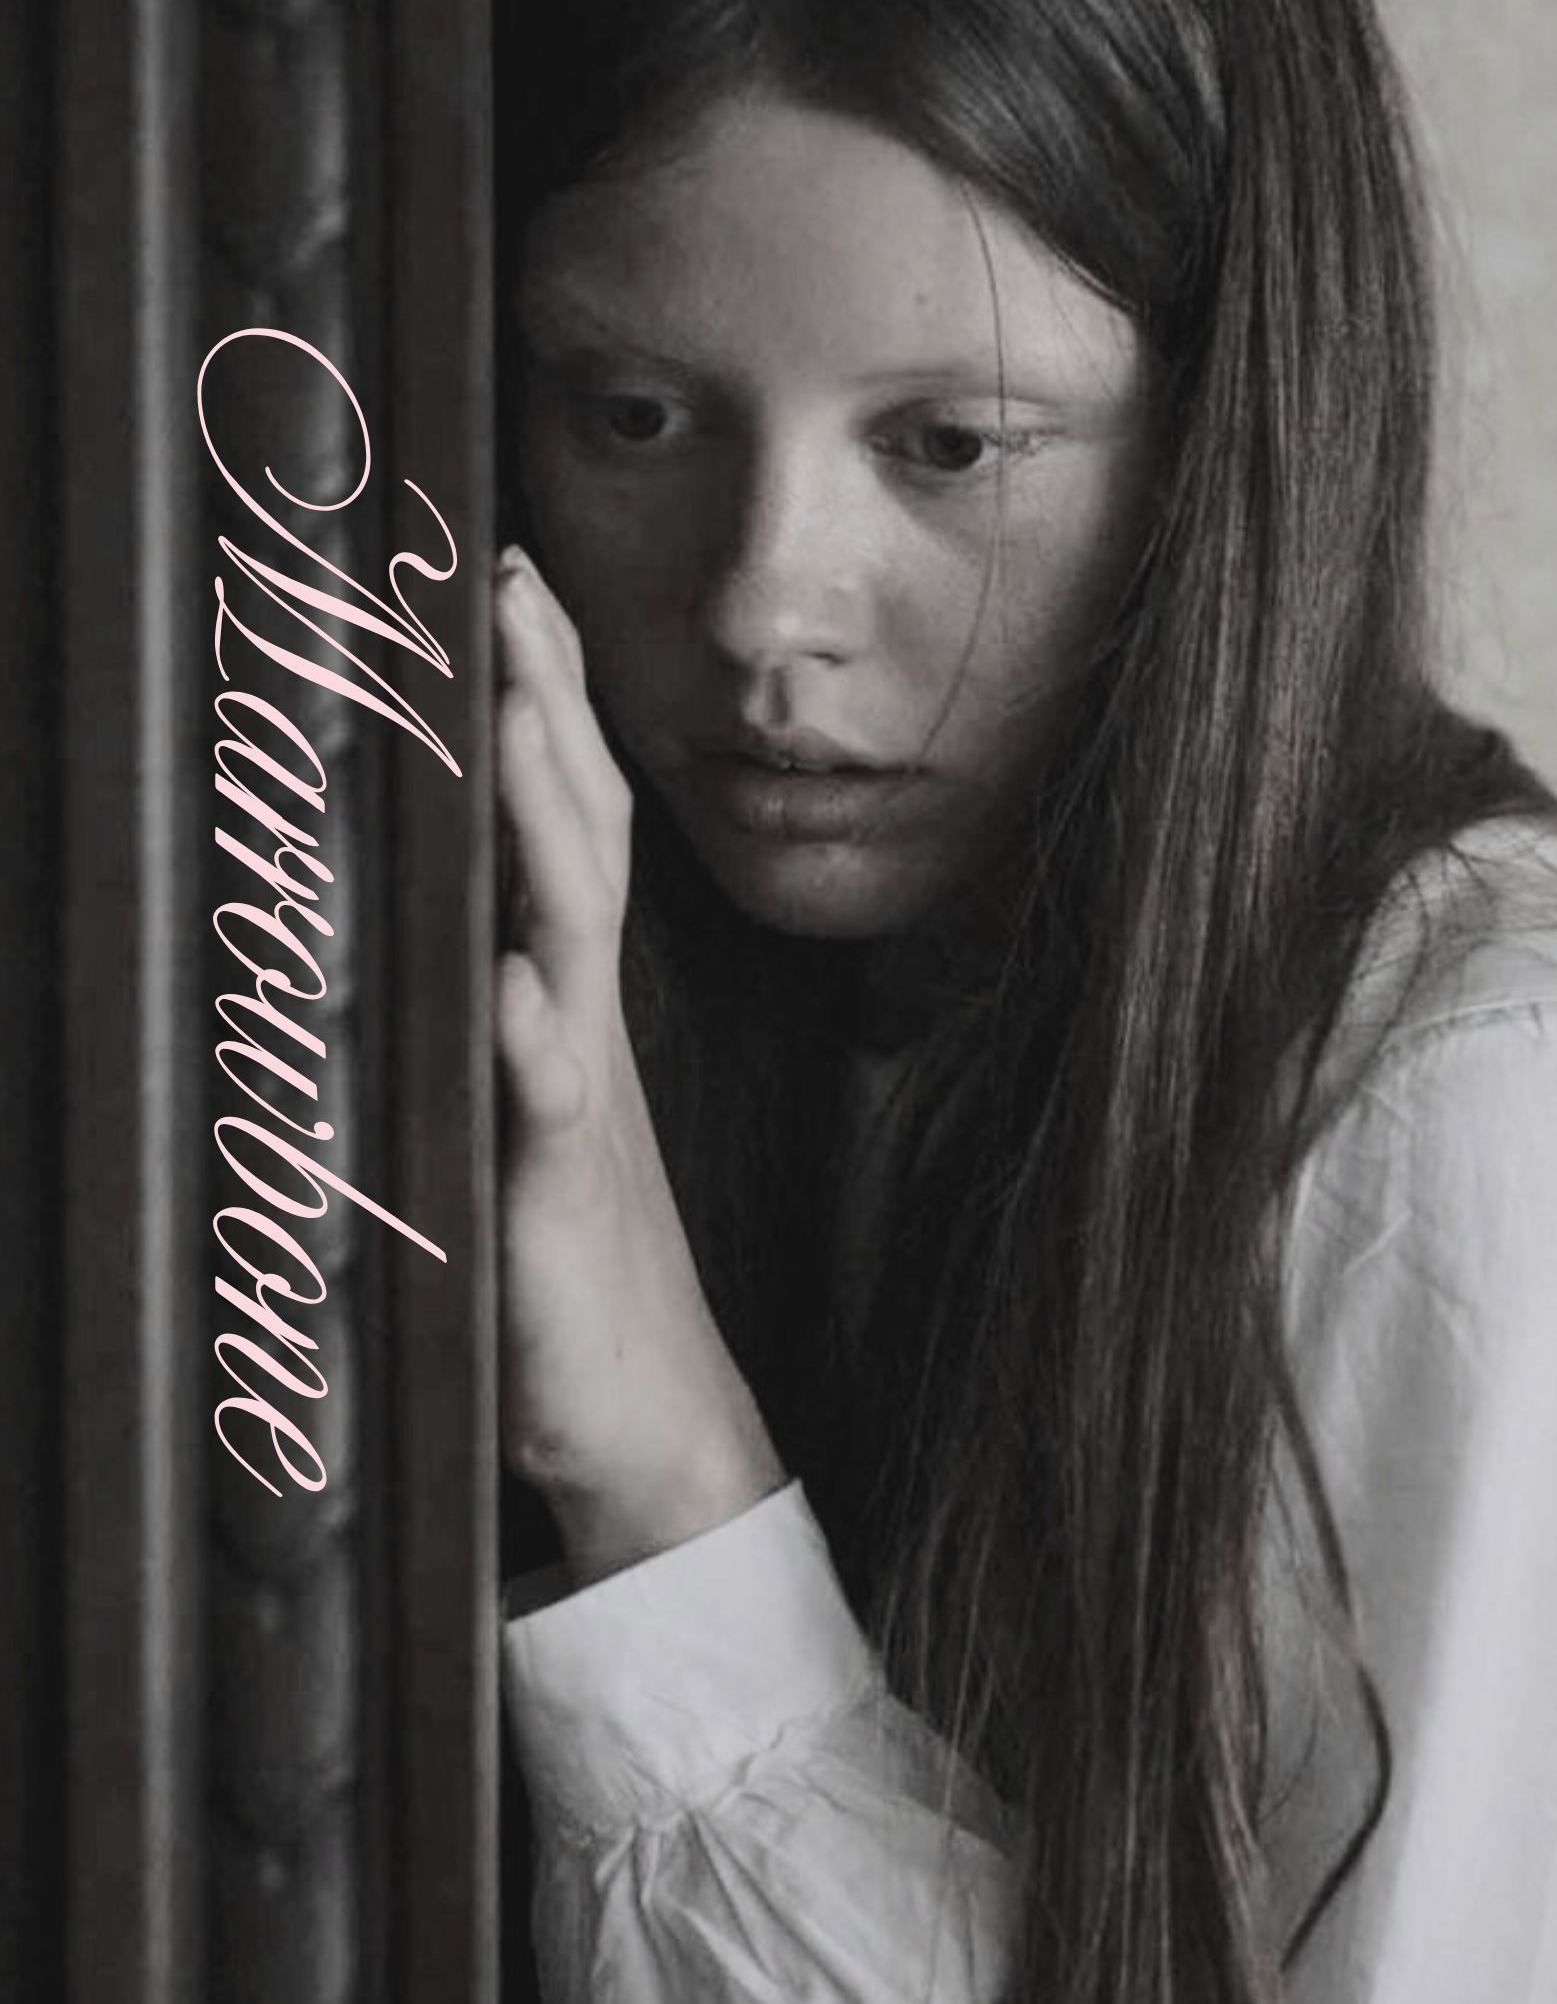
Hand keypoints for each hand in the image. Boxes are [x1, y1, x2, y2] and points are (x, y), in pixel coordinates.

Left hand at [493, 545, 785, 1585]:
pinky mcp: (557, 1207)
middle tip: (513, 586)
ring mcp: (577, 1110)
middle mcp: (581, 1031)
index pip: (563, 823)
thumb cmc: (572, 1264)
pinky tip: (512, 985)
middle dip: (542, 710)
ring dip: (544, 826)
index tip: (505, 581)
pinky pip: (549, 1115)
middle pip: (575, 842)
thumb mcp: (529, 1111)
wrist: (648, 1422)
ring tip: (517, 719)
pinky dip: (530, 1044)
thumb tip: (461, 914)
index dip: (539, 703)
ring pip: (567, 943)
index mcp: (568, 1001)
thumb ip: (501, 1010)